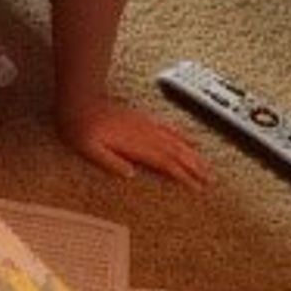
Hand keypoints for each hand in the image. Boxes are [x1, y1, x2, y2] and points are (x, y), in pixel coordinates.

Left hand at [58, 98, 210, 187]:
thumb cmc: (80, 130)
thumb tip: (131, 175)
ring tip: (206, 166)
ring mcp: (145, 126)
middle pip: (177, 153)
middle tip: (211, 180)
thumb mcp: (89, 150)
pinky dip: (182, 136)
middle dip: (195, 167)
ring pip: (176, 141)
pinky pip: (168, 128)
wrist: (79, 103)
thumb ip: (110, 162)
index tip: (197, 187)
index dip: (183, 176)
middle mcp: (145, 135)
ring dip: (193, 154)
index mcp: (135, 145)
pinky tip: (189, 141)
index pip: (165, 163)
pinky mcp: (142, 119)